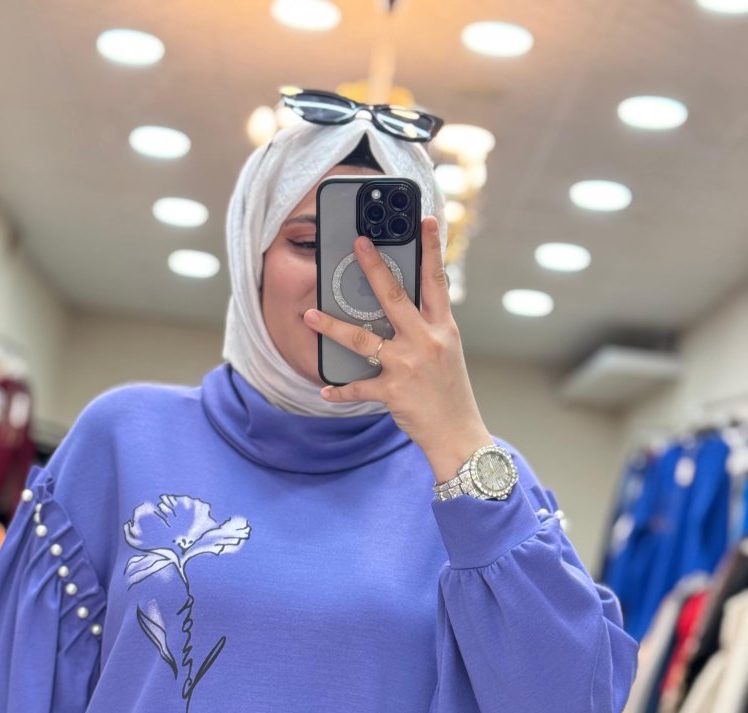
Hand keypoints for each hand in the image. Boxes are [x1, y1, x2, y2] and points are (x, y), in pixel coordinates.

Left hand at [302, 216, 493, 482]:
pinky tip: (324, 390)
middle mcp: (426, 342)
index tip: (426, 220)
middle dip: (375, 267)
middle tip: (357, 243)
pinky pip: (358, 388)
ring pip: (363, 340)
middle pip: (395, 297)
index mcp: (443, 329)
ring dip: (332, 327)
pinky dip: (340, 391)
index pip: (438, 281)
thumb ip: (427, 328)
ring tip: (310, 316)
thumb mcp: (447, 353)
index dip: (432, 249)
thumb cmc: (450, 393)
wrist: (459, 435)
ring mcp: (408, 366)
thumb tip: (401, 308)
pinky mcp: (393, 392)